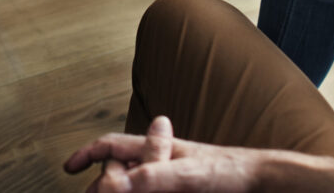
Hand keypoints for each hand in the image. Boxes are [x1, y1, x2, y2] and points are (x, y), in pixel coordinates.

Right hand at [65, 116, 262, 191]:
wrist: (264, 184)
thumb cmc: (231, 173)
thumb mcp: (186, 176)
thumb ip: (150, 178)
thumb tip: (111, 184)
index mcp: (158, 148)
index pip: (114, 145)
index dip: (89, 154)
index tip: (69, 168)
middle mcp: (161, 161)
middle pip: (119, 169)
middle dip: (103, 183)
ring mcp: (172, 179)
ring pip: (136, 183)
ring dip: (122, 189)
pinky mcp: (184, 190)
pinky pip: (154, 188)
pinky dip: (140, 191)